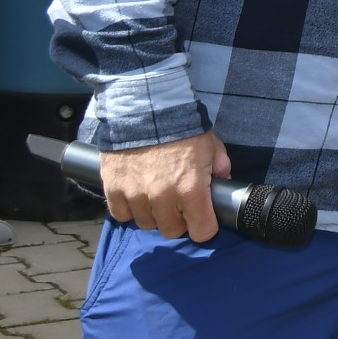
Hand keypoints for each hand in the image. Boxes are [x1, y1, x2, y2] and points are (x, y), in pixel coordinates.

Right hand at [99, 131, 230, 242]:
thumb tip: (223, 181)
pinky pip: (120, 214)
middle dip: (178, 221)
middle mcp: (163, 198)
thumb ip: (220, 167)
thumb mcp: (211, 145)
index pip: (202, 231)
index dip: (204, 226)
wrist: (146, 108)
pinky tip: (135, 196)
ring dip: (153, 214)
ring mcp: (135, 194)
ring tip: (155, 197)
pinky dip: (128, 208)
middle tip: (178, 205)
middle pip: (172, 231)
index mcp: (191, 189)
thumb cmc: (181, 127)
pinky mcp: (113, 188)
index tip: (202, 218)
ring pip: (146, 223)